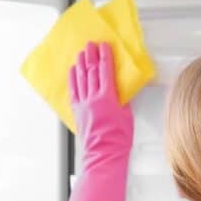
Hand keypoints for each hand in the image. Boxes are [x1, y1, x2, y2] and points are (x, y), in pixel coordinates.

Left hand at [67, 42, 133, 200]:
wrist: (104, 155)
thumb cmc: (119, 139)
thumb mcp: (126, 115)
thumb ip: (122, 100)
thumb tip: (120, 90)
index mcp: (107, 97)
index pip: (105, 71)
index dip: (105, 56)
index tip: (104, 46)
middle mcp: (93, 98)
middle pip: (92, 71)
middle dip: (92, 56)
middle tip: (91, 44)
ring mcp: (83, 104)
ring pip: (81, 79)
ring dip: (82, 64)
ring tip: (82, 53)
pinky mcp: (78, 111)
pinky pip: (74, 90)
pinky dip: (74, 79)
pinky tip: (74, 71)